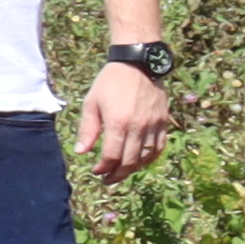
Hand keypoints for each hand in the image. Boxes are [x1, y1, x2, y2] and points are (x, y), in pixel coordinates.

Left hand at [82, 60, 172, 180]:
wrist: (138, 64)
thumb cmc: (110, 83)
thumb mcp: (92, 103)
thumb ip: (87, 130)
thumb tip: (81, 152)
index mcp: (118, 123)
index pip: (112, 157)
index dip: (103, 168)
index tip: (96, 171)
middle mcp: (139, 127)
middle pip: (130, 162)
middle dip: (117, 175)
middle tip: (107, 179)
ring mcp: (154, 125)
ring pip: (145, 157)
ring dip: (132, 168)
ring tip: (121, 171)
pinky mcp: (163, 121)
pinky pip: (159, 147)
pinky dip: (150, 158)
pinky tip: (139, 161)